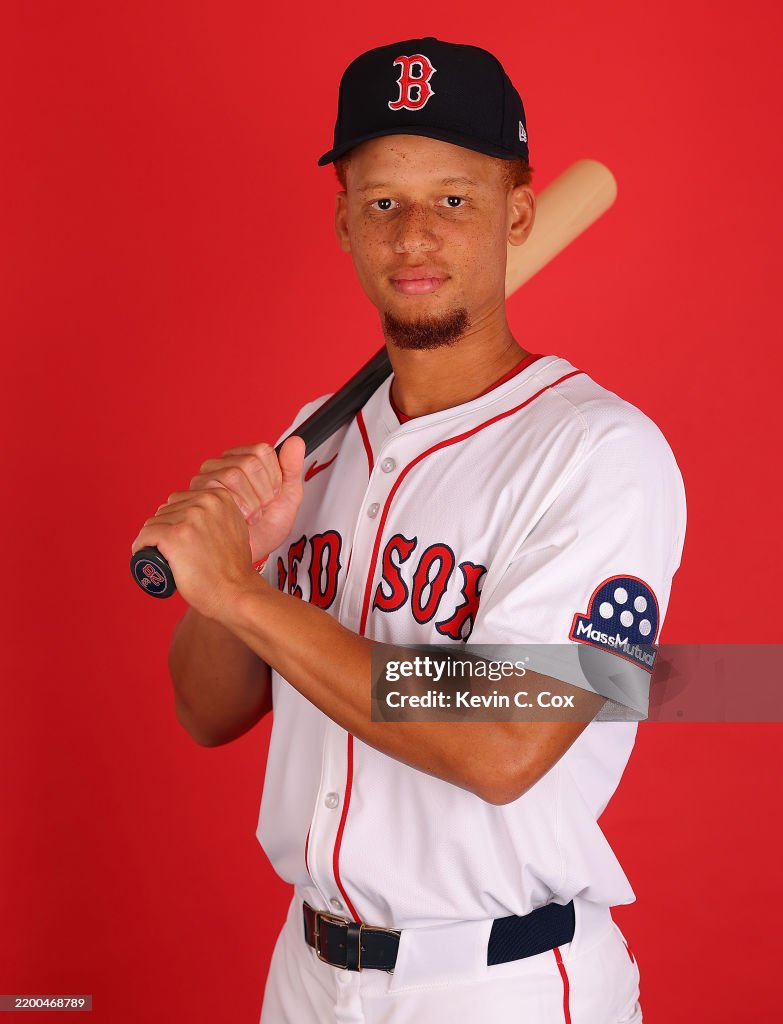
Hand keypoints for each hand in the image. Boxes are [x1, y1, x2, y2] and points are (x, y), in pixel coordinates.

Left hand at [131, 486, 258, 619]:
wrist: (236, 592)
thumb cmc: (234, 569)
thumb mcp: (235, 527)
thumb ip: (221, 514)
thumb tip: (201, 510)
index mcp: (219, 496)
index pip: (180, 500)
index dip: (174, 520)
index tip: (177, 538)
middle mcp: (204, 502)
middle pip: (165, 510)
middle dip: (164, 530)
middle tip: (173, 552)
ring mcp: (188, 519)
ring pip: (153, 523)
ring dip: (153, 540)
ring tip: (164, 557)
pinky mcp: (173, 536)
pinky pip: (145, 536)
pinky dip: (140, 547)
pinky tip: (142, 555)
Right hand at [185, 436, 305, 562]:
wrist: (250, 554)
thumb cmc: (266, 528)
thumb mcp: (289, 498)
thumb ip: (292, 468)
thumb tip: (297, 440)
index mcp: (245, 458)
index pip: (262, 450)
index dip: (273, 477)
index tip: (273, 496)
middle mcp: (223, 463)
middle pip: (249, 462)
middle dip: (263, 492)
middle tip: (260, 509)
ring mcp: (207, 477)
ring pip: (233, 475)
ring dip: (250, 502)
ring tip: (249, 516)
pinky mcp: (196, 493)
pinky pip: (218, 490)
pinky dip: (236, 509)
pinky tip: (236, 520)